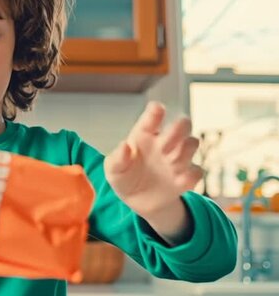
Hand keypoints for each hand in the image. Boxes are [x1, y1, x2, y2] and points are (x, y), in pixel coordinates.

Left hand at [104, 102, 202, 217]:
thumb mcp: (112, 170)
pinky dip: (191, 175)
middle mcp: (164, 143)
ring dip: (185, 152)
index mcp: (144, 135)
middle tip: (164, 147)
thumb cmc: (123, 177)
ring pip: (193, 143)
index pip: (152, 117)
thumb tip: (125, 146)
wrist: (136, 201)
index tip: (158, 109)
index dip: (156, 111)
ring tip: (170, 164)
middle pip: (182, 124)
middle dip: (178, 130)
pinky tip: (179, 180)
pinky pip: (197, 171)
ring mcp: (177, 159)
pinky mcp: (186, 178)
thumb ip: (117, 159)